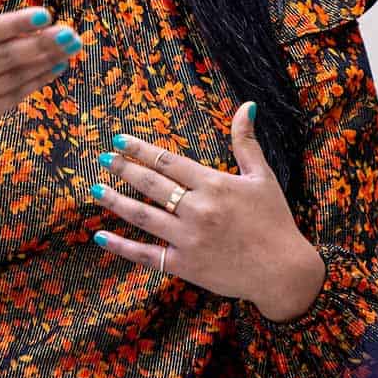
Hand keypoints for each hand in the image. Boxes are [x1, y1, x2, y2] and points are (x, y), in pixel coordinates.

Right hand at [0, 0, 81, 174]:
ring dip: (44, 63)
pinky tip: (54, 70)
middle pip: (3, 57)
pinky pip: (10, 99)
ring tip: (69, 48)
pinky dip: (34, 84)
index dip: (15, 24)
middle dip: (40, 44)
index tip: (45, 14)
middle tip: (69, 33)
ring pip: (12, 79)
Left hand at [90, 103, 325, 321]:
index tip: (120, 140)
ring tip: (94, 189)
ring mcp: (188, 239)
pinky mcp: (184, 265)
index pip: (168, 161)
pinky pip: (145, 255)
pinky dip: (121, 246)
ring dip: (115, 201)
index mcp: (214, 185)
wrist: (284, 271)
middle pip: (150, 185)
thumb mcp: (262, 177)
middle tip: (103, 159)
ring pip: (142, 216)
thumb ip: (246, 143)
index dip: (141, 149)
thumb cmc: (275, 221)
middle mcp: (197, 210)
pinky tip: (100, 235)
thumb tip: (246, 106)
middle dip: (123, 169)